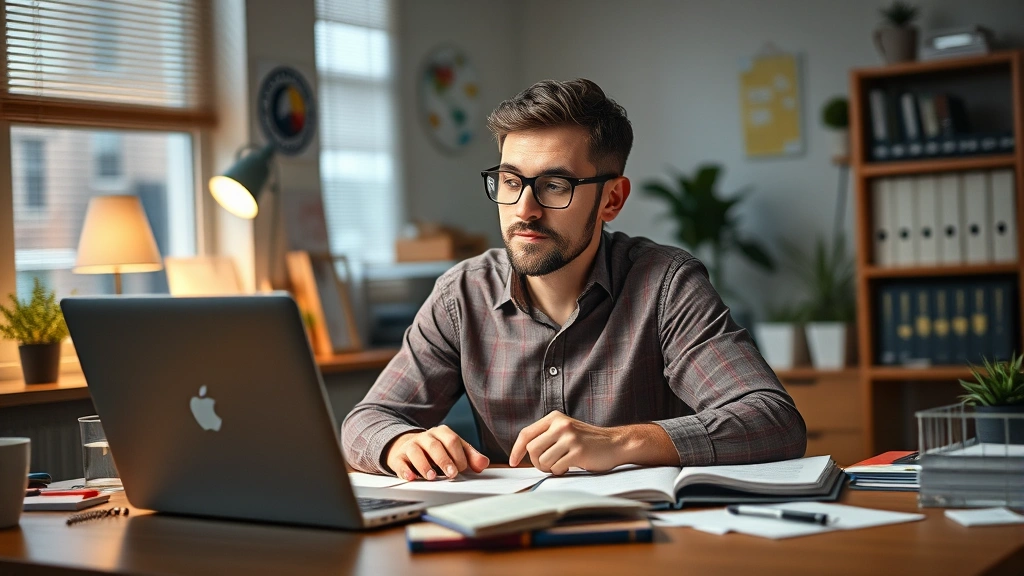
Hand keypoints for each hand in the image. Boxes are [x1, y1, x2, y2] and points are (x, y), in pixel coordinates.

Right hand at [385, 425, 488, 480]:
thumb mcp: (455, 450)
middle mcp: (426, 437)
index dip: (459, 455)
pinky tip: (411, 477)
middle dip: (444, 460)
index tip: (462, 469)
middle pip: (435, 445)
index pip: (452, 440)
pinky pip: (400, 462)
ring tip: (432, 477)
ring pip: (416, 451)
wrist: (408, 446)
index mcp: (442, 433)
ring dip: (424, 465)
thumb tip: (483, 464)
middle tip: (452, 474)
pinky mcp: (398, 457)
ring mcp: (411, 445)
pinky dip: (405, 470)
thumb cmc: (437, 450)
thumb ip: (470, 456)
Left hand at [508, 411, 625, 474]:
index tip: (513, 462)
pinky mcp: (578, 451)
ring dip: (549, 468)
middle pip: (532, 449)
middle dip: (536, 463)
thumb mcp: (565, 430)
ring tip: (560, 465)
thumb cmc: (587, 441)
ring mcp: (570, 437)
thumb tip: (522, 452)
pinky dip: (560, 471)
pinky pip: (557, 467)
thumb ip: (546, 436)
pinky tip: (569, 466)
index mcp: (554, 418)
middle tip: (547, 465)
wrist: (615, 443)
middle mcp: (561, 425)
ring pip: (543, 460)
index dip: (516, 450)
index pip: (526, 434)